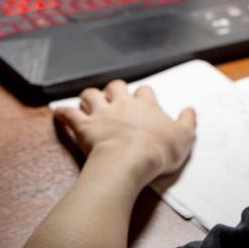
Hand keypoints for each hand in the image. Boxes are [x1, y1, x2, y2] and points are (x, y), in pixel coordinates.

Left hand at [54, 80, 196, 186]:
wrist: (129, 161)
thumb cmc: (157, 152)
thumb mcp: (184, 139)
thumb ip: (188, 122)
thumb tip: (190, 110)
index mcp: (146, 105)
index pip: (145, 91)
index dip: (144, 95)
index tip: (145, 102)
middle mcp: (122, 104)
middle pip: (116, 86)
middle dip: (114, 89)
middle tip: (115, 98)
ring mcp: (101, 113)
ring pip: (91, 95)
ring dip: (90, 97)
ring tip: (90, 103)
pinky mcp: (84, 126)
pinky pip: (69, 114)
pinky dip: (63, 113)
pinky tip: (58, 113)